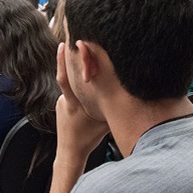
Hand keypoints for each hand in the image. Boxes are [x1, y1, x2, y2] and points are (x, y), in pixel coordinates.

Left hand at [55, 43, 108, 160]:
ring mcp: (61, 103)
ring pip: (71, 87)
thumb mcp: (104, 123)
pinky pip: (70, 94)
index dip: (61, 62)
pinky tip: (85, 88)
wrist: (70, 153)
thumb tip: (131, 97)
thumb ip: (113, 108)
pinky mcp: (61, 106)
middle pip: (67, 76)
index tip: (63, 45)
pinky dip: (79, 89)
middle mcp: (64, 101)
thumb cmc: (88, 139)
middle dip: (68, 59)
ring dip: (78, 78)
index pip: (64, 79)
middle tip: (71, 40)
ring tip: (84, 65)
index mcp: (73, 104)